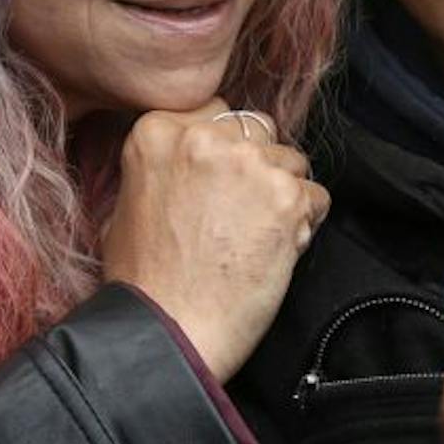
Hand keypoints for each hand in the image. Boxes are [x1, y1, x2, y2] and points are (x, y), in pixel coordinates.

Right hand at [102, 99, 328, 381]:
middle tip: (241, 211)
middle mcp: (205, 137)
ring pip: (291, 162)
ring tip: (257, 237)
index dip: (224, 146)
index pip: (216, 112)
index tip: (221, 178)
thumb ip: (166, 167)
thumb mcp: (127, 204)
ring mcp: (250, 164)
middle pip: (257, 131)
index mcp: (157, 132)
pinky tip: (276, 251)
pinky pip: (316, 197)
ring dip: (283, 193)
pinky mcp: (287, 197)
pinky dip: (305, 222)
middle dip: (257, 165)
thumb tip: (195, 162)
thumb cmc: (144, 281)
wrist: (169, 331)